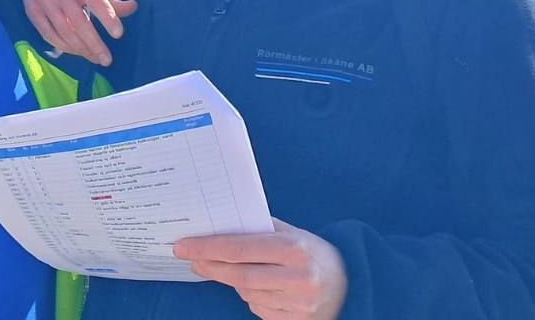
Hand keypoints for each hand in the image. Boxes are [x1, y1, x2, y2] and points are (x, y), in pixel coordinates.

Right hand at [17, 0, 136, 65]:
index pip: (96, 1)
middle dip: (94, 44)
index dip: (108, 18)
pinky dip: (63, 46)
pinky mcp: (32, 12)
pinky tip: (76, 51)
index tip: (118, 34)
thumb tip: (134, 7)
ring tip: (95, 58)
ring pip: (64, 32)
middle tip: (107, 60)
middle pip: (79, 22)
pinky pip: (48, 34)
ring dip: (81, 49)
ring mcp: (44, 2)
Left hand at [173, 220, 347, 319]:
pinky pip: (258, 308)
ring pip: (246, 293)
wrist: (350, 284)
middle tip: (190, 258)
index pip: (240, 248)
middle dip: (210, 266)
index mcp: (295, 249)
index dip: (208, 247)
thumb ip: (259, 228)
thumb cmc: (313, 253)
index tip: (183, 246)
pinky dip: (250, 296)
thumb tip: (218, 226)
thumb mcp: (292, 233)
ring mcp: (297, 305)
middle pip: (239, 275)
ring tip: (229, 268)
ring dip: (232, 280)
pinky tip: (258, 286)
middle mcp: (298, 279)